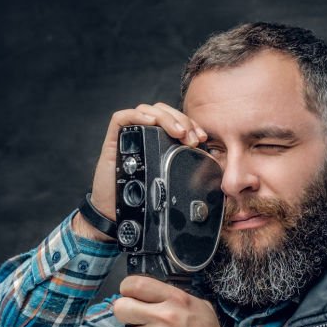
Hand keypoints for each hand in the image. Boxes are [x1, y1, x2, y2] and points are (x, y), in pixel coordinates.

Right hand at [73, 102, 208, 241]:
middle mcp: (144, 134)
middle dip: (182, 121)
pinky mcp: (113, 139)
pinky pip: (123, 118)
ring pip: (147, 110)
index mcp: (159, 142)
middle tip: (192, 139)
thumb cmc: (143, 200)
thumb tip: (213, 168)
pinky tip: (152, 123)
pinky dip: (138, 116)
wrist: (117, 215)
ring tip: (179, 134)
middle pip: (164, 112)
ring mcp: (128, 136)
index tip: (202, 138)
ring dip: (166, 118)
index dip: (190, 124)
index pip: (176, 121)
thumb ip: (185, 172)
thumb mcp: (170, 184)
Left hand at [112, 275, 231, 326]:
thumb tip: (152, 296)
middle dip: (125, 316)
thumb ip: (175, 299)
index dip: (127, 291)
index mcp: (176, 299)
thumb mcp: (200, 308)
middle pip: (121, 307)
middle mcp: (165, 315)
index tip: (130, 298)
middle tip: (136, 323)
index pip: (136, 284)